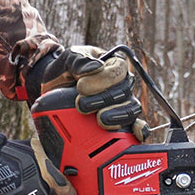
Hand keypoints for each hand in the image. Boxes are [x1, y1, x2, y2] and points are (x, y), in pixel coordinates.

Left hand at [29, 45, 149, 139]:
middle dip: (103, 100)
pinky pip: (136, 125)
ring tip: (100, 119)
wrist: (55, 87)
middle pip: (124, 92)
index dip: (102, 80)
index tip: (81, 87)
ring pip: (131, 109)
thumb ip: (79, 59)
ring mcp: (123, 102)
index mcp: (114, 64)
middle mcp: (122, 83)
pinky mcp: (120, 119)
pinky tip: (136, 134)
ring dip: (116, 116)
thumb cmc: (66, 70)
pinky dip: (138, 130)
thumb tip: (96, 66)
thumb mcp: (68, 59)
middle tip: (81, 104)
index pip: (118, 71)